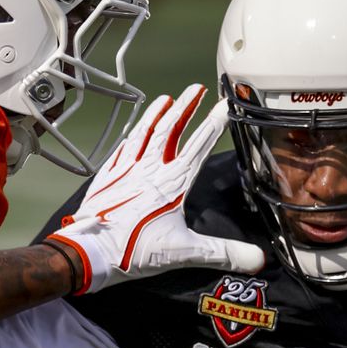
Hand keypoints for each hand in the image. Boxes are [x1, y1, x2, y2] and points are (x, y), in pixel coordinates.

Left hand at [47, 84, 263, 293]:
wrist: (89, 252)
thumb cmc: (134, 250)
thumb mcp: (185, 252)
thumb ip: (223, 253)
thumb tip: (257, 259)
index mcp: (172, 183)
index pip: (198, 146)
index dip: (213, 124)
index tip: (224, 106)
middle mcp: (150, 169)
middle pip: (170, 130)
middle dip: (185, 106)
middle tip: (196, 88)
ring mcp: (126, 170)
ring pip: (144, 134)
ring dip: (156, 114)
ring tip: (166, 99)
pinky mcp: (107, 177)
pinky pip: (122, 149)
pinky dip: (131, 137)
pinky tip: (133, 132)